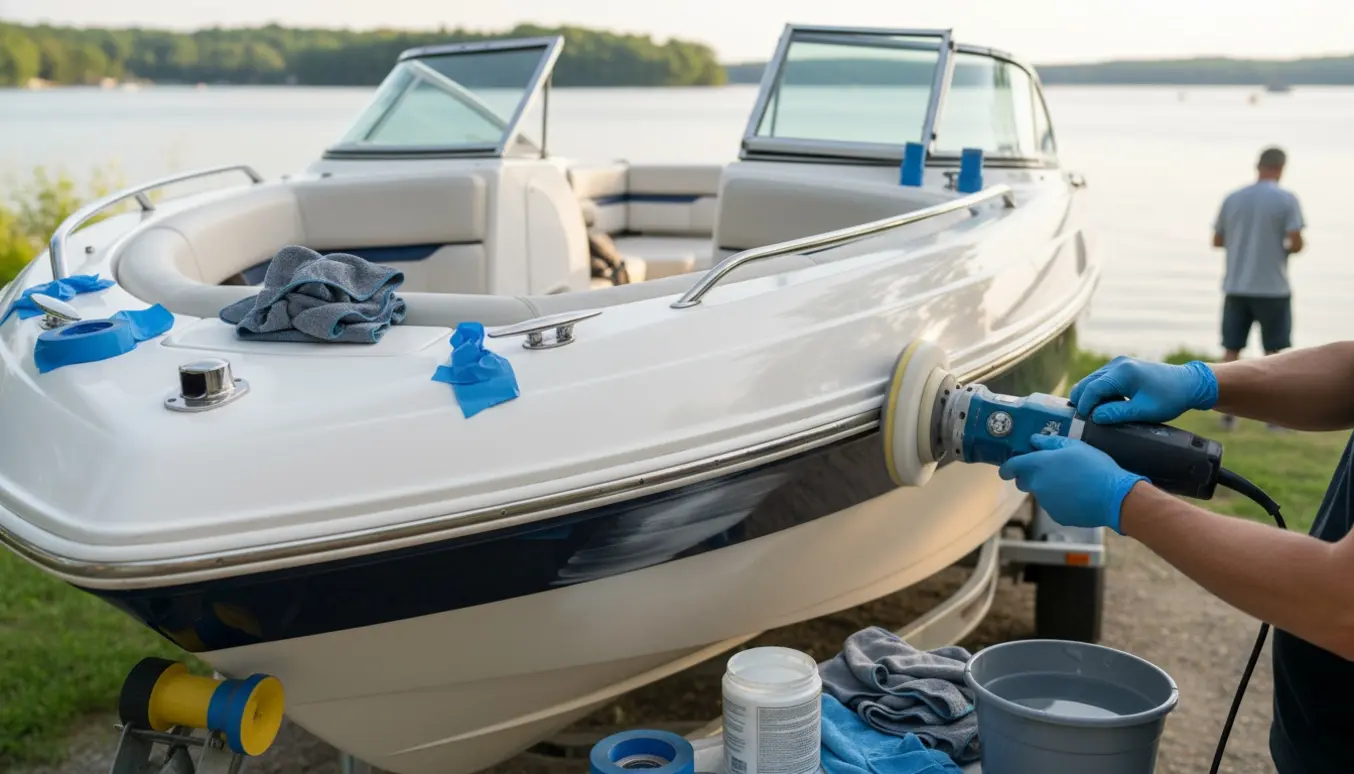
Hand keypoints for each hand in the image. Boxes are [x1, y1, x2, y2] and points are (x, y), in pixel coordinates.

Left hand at [998, 434, 1146, 532]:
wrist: (1114, 496)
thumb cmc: (1095, 466)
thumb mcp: (1074, 446)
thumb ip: (1050, 442)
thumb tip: (1034, 440)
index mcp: (1038, 465)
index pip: (1011, 467)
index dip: (1007, 467)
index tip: (1006, 469)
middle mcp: (1037, 485)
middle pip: (1024, 481)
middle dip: (1029, 476)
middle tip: (1048, 471)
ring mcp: (1046, 503)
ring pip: (1040, 493)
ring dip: (1048, 487)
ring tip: (1071, 482)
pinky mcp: (1056, 515)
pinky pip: (1053, 506)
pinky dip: (1060, 501)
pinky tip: (1077, 495)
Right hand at [1070, 356, 1217, 424]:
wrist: (1188, 383)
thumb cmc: (1170, 398)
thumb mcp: (1145, 410)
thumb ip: (1118, 413)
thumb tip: (1095, 417)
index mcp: (1123, 372)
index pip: (1093, 388)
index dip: (1084, 405)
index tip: (1082, 420)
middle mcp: (1118, 363)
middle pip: (1088, 381)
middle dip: (1081, 400)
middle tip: (1080, 419)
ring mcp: (1119, 363)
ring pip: (1092, 379)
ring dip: (1089, 395)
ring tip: (1091, 414)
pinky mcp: (1121, 366)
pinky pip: (1101, 378)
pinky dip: (1097, 391)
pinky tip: (1103, 404)